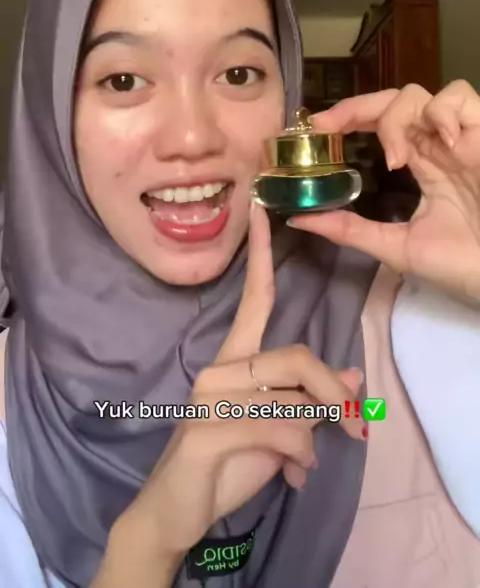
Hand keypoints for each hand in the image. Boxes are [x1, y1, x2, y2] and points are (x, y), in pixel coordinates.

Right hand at [119, 201, 363, 559]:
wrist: (175, 512)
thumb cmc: (225, 464)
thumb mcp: (279, 430)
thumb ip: (308, 400)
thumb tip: (353, 376)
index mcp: (234, 359)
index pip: (254, 299)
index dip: (261, 256)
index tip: (264, 211)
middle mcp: (221, 368)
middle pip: (295, 355)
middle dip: (332, 393)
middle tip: (351, 426)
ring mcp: (211, 398)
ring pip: (292, 399)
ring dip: (312, 436)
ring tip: (305, 462)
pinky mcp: (209, 431)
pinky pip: (278, 431)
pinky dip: (299, 456)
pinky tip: (293, 477)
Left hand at [288, 81, 479, 303]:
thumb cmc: (460, 263)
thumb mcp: (396, 247)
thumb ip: (350, 230)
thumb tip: (297, 219)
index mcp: (420, 163)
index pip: (379, 123)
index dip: (347, 116)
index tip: (315, 127)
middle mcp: (436, 144)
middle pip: (392, 100)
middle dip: (356, 107)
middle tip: (330, 126)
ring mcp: (460, 137)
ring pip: (419, 94)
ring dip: (396, 119)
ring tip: (397, 161)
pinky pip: (462, 96)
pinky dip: (443, 110)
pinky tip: (442, 142)